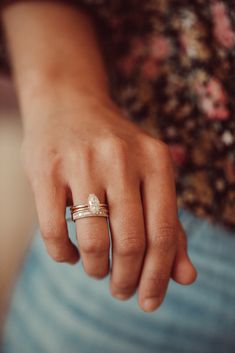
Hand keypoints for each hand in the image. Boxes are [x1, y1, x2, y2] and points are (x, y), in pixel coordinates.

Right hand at [21, 94, 196, 311]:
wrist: (69, 105)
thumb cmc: (115, 149)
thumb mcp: (150, 176)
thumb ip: (170, 226)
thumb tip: (186, 278)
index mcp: (156, 160)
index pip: (164, 233)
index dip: (159, 275)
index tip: (149, 301)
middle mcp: (122, 157)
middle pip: (130, 241)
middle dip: (126, 279)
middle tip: (121, 291)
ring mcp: (81, 161)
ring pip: (93, 241)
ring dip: (96, 269)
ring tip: (97, 269)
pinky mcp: (46, 169)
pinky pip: (54, 231)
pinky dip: (64, 255)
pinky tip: (70, 255)